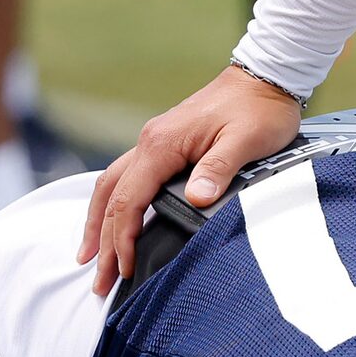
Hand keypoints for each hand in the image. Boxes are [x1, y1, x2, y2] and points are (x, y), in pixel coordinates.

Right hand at [81, 65, 304, 293]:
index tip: (125, 268)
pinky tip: (115, 220)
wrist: (263, 77)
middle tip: (98, 279)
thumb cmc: (258, 109)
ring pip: (112, 185)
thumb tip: (197, 199)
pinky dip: (115, 203)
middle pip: (110, 196)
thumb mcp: (246, 141)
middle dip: (100, 240)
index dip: (123, 238)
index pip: (130, 199)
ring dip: (99, 221)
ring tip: (91, 256)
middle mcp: (150, 142)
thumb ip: (219, 170)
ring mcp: (154, 142)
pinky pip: (127, 177)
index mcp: (163, 144)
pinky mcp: (165, 144)